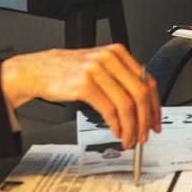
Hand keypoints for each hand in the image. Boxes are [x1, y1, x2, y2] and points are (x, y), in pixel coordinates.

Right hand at [0, 44, 160, 148]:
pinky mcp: (84, 84)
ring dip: (131, 127)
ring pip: (126, 104)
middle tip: (145, 135)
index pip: (147, 80)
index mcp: (117, 52)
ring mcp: (96, 70)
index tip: (156, 121)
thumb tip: (142, 105)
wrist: (36, 71)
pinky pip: (109, 110)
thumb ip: (119, 78)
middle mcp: (109, 58)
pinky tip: (116, 132)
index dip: (155, 105)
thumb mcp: (97, 66)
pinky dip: (116, 125)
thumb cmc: (65, 71)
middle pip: (140, 93)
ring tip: (129, 139)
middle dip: (146, 119)